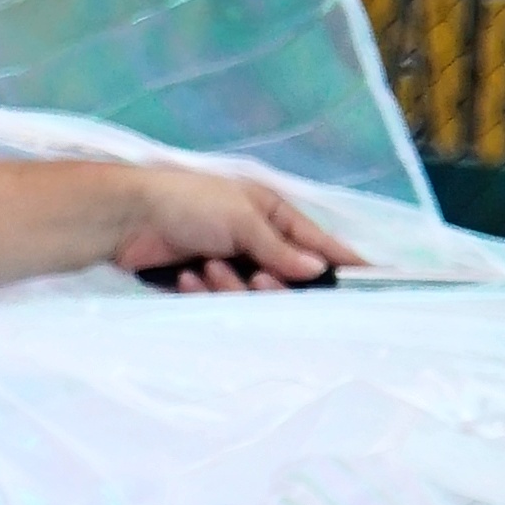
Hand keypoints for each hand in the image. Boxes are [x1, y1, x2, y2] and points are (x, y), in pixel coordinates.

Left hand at [105, 165, 353, 291]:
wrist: (125, 218)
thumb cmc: (186, 202)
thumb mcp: (240, 218)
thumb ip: (279, 249)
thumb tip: (318, 272)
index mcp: (272, 214)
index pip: (318, 244)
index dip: (344, 263)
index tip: (378, 281)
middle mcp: (256, 240)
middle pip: (287, 279)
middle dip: (270, 284)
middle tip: (253, 279)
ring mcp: (231, 263)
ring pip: (253, 296)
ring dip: (229, 286)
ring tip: (203, 266)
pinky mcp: (204, 285)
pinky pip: (221, 302)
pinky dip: (204, 292)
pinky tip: (184, 277)